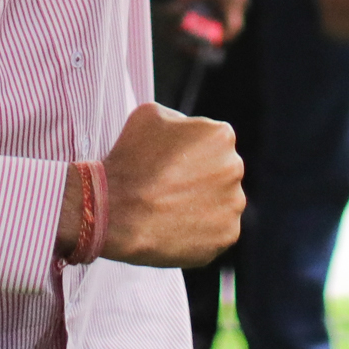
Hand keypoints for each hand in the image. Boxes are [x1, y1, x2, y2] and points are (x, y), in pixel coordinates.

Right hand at [87, 102, 243, 266]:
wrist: (114, 210)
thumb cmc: (129, 160)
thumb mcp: (149, 114)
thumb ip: (179, 119)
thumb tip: (186, 130)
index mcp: (221, 135)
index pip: (212, 142)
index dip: (189, 153)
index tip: (170, 164)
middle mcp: (234, 167)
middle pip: (220, 172)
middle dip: (200, 178)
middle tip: (169, 188)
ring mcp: (233, 204)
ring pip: (221, 202)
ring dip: (202, 204)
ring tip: (170, 209)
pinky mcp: (227, 235)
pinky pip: (217, 231)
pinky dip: (200, 231)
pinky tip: (175, 227)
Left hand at [175, 0, 248, 39]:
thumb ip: (186, 1)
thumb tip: (175, 15)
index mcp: (233, 2)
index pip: (234, 28)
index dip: (223, 38)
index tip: (211, 42)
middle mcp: (241, 3)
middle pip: (235, 27)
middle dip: (221, 34)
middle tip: (207, 38)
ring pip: (234, 20)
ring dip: (222, 25)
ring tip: (207, 26)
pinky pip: (233, 12)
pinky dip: (223, 16)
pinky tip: (211, 13)